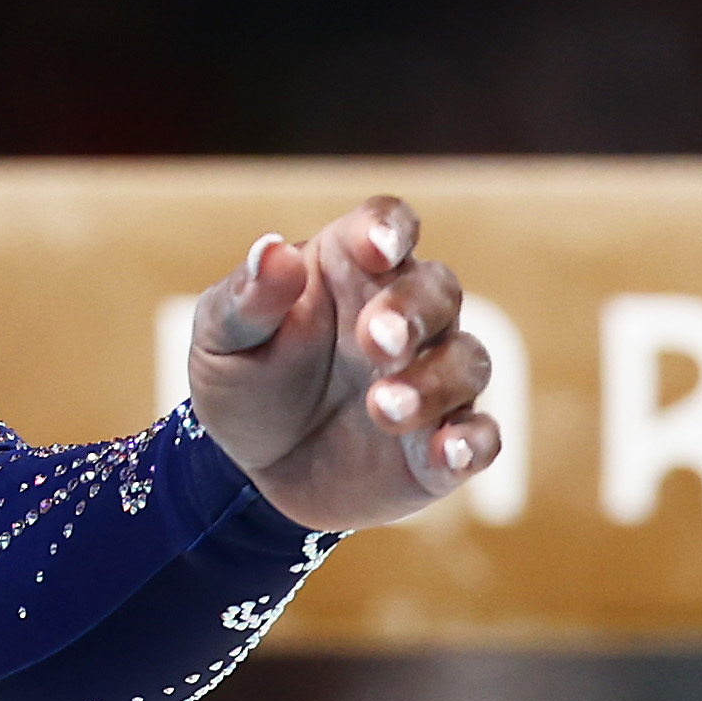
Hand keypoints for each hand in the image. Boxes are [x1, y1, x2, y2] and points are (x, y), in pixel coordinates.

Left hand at [186, 199, 499, 533]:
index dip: (389, 229)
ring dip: (433, 383)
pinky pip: (480, 436)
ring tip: (380, 408)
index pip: (385, 226)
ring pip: (466, 361)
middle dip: (411, 312)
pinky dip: (472, 442)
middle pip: (437, 290)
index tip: (376, 247)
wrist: (249, 475)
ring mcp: (430, 379)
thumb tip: (272, 252)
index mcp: (349, 269)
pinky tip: (448, 452)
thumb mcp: (221, 342)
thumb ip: (245, 300)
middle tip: (374, 340)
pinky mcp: (440, 446)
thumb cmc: (242, 382)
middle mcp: (404, 315)